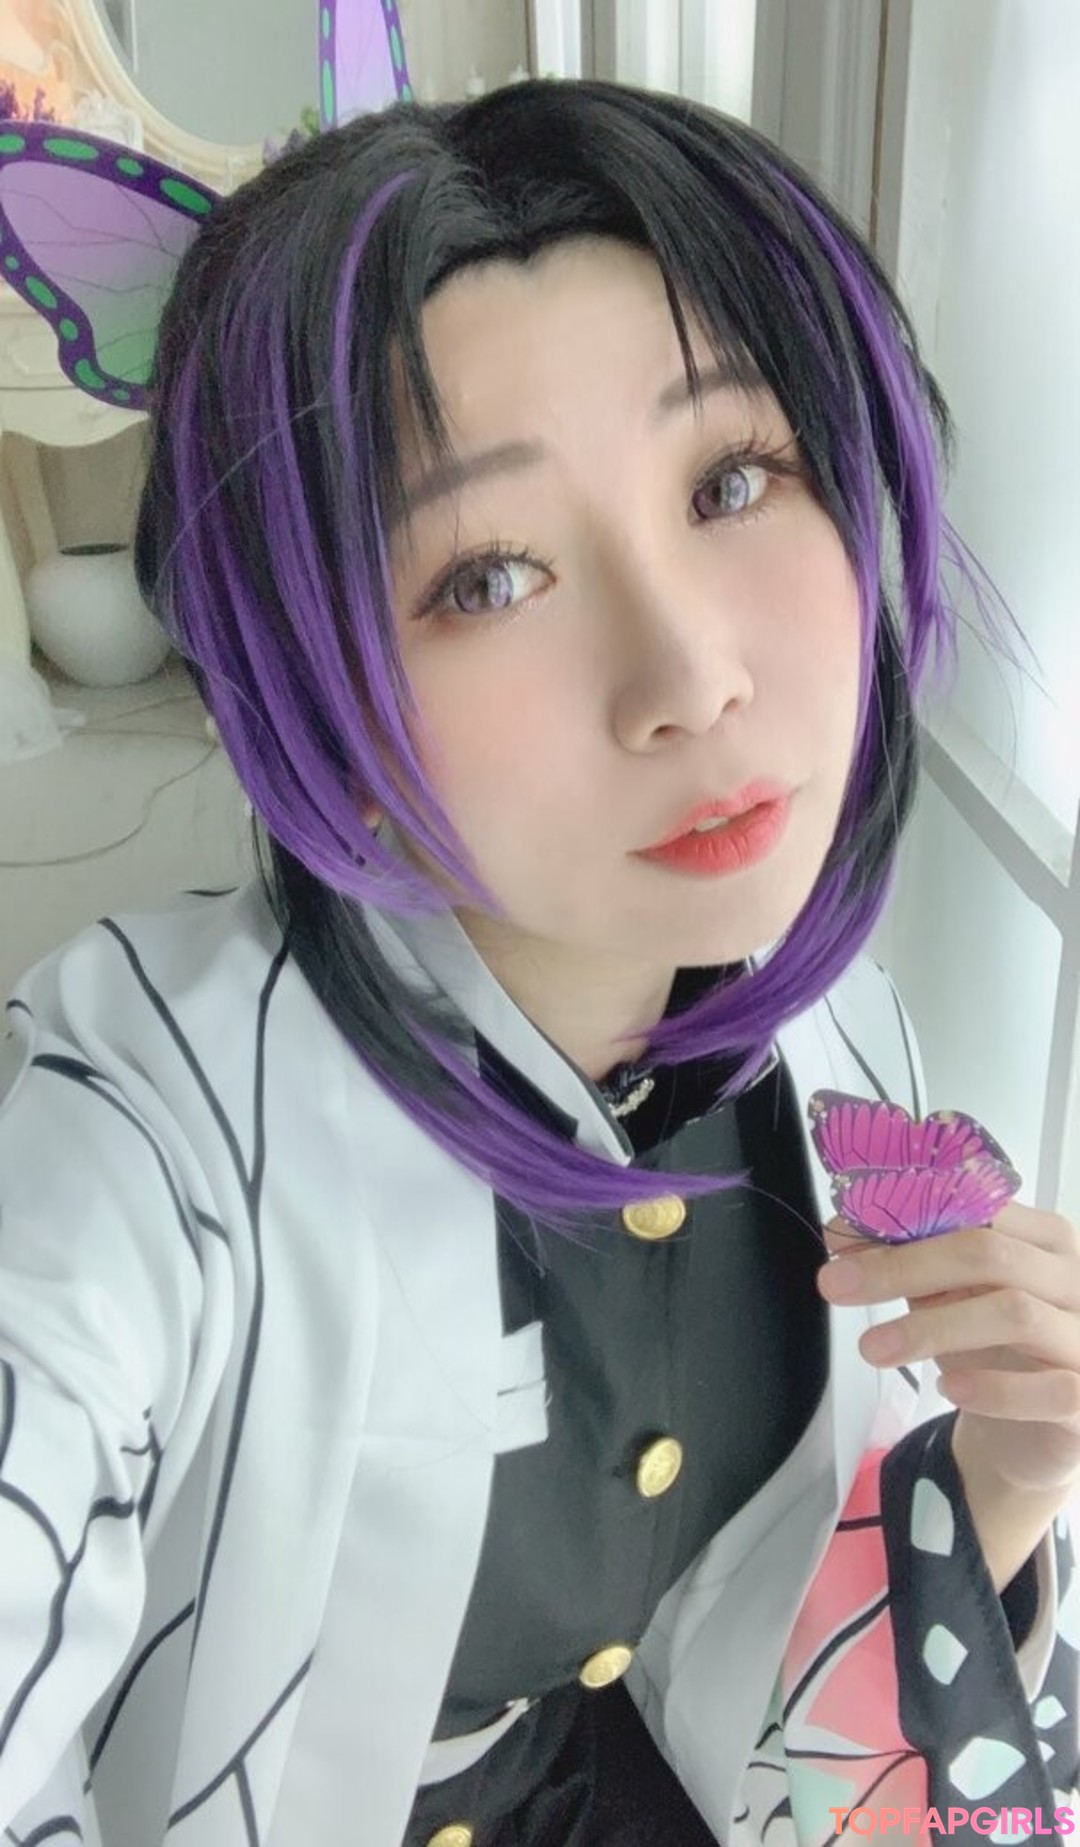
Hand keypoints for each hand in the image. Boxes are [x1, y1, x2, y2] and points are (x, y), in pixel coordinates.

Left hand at [817, 1202, 1079, 1497]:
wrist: (1032, 1435)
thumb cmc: (993, 1349)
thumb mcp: (947, 1296)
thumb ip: (907, 1261)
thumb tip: (838, 1229)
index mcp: (1044, 1239)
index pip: (979, 1209)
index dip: (908, 1218)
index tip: (842, 1241)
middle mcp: (1076, 1277)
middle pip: (990, 1254)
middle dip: (904, 1266)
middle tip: (835, 1284)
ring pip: (1015, 1314)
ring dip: (933, 1327)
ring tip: (872, 1346)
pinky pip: (1052, 1389)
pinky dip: (996, 1389)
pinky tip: (950, 1388)